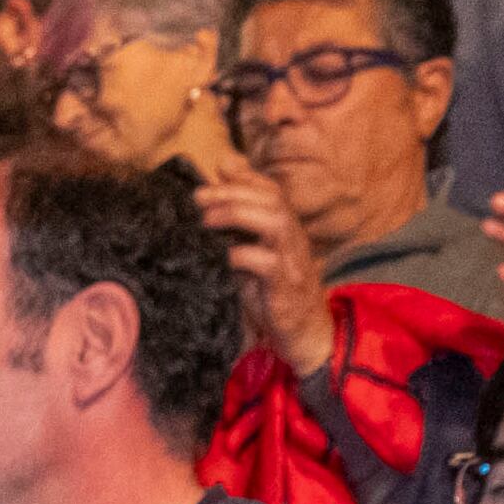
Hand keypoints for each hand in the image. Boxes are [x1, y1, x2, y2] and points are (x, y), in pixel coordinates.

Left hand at [194, 156, 336, 373]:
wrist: (304, 332)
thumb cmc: (272, 292)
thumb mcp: (253, 255)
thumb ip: (238, 225)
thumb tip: (215, 188)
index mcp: (286, 227)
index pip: (271, 190)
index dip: (246, 176)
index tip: (216, 171)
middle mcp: (293, 236)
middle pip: (271, 199)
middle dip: (233, 191)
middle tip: (199, 196)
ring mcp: (293, 259)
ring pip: (275, 222)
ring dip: (238, 214)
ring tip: (207, 220)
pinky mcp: (286, 285)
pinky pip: (268, 262)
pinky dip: (242, 254)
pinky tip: (222, 256)